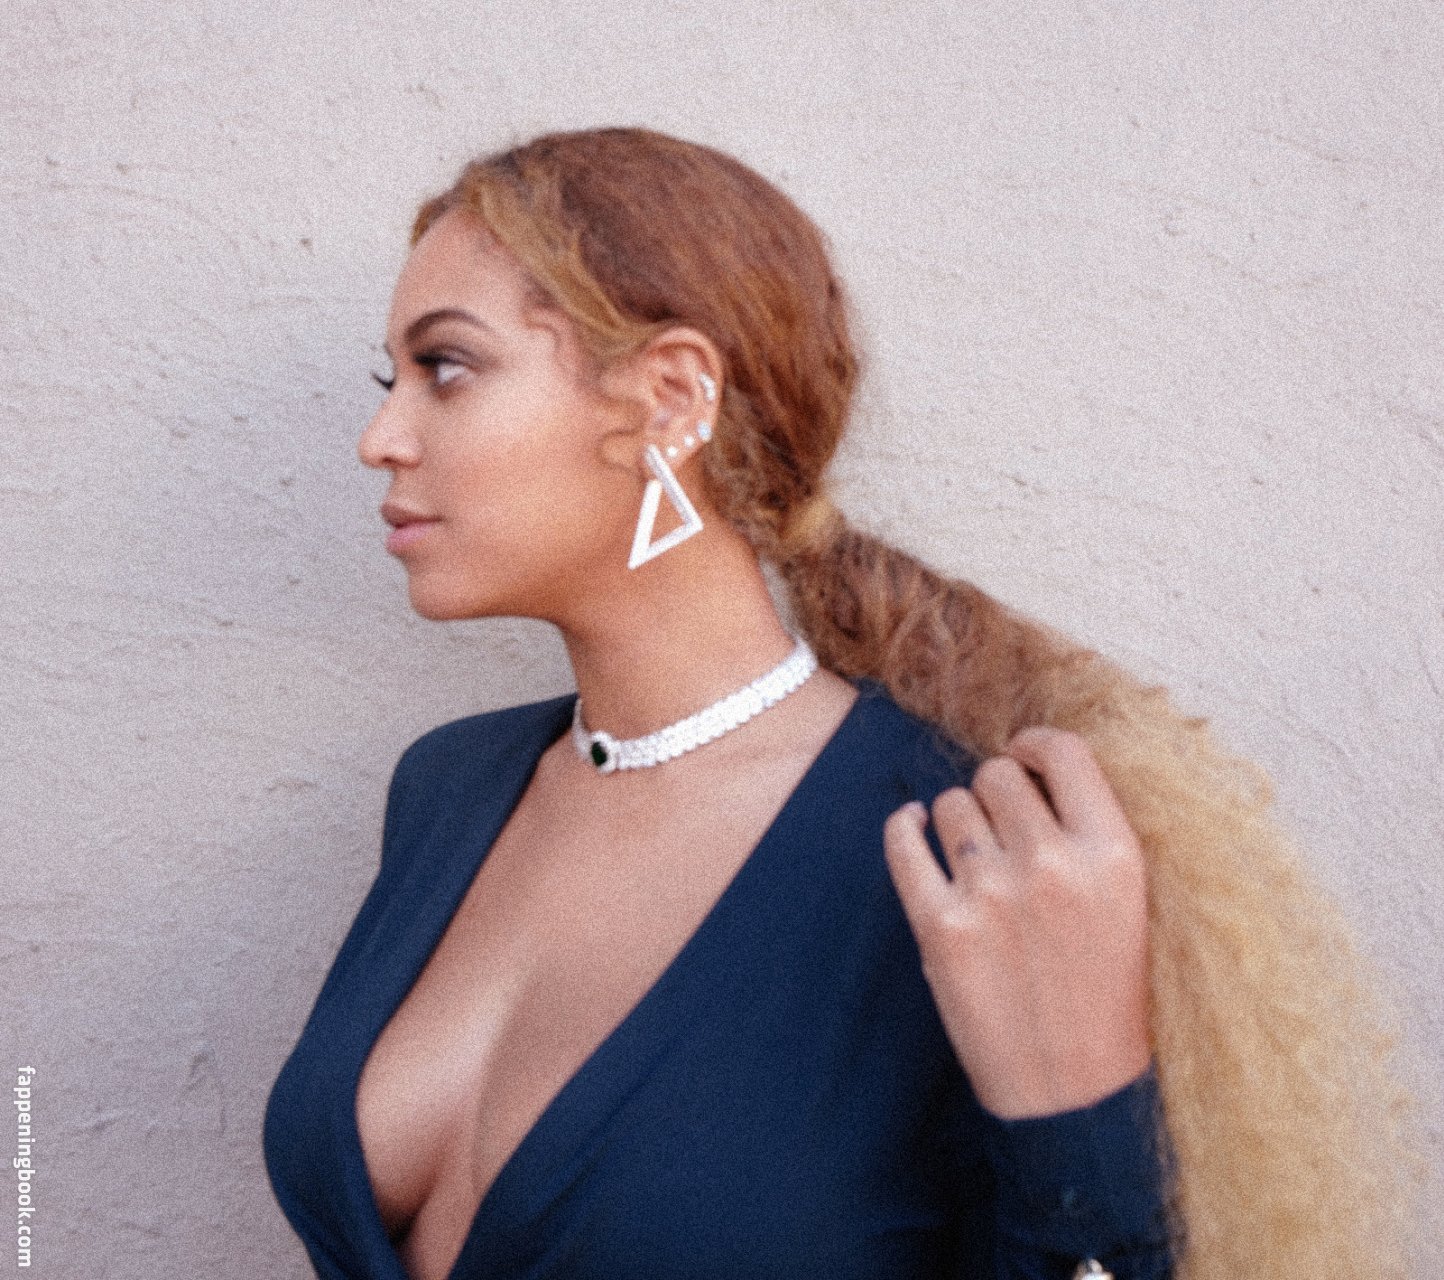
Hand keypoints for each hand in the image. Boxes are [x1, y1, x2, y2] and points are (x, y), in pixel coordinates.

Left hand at [882, 726, 1152, 1119]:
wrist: (1074, 1091)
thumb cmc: (1108, 995)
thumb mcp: (1131, 905)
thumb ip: (1091, 835)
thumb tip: (1032, 768)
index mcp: (1114, 855)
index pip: (1065, 752)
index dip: (1036, 745)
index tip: (1023, 756)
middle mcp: (1053, 865)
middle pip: (998, 774)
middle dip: (996, 792)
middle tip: (1003, 829)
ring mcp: (993, 895)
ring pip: (952, 803)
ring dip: (957, 819)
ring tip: (975, 858)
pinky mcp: (941, 928)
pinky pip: (903, 843)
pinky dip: (903, 827)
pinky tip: (912, 826)